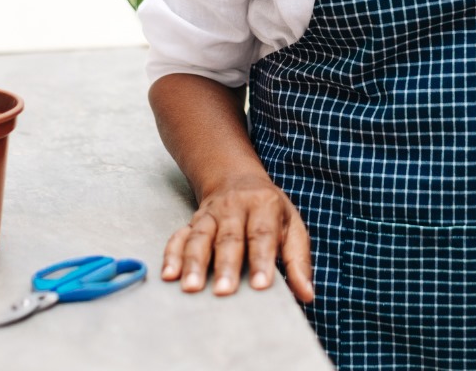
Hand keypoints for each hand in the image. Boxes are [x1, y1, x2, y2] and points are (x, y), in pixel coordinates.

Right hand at [162, 174, 313, 302]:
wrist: (237, 179)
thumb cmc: (270, 212)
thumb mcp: (292, 226)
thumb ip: (298, 260)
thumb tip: (307, 294)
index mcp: (264, 206)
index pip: (263, 235)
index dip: (262, 260)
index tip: (261, 286)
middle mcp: (235, 207)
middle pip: (229, 237)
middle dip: (226, 265)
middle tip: (223, 292)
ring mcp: (211, 214)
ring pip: (200, 237)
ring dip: (194, 262)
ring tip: (191, 288)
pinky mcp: (192, 222)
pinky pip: (179, 236)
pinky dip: (172, 254)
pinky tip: (169, 275)